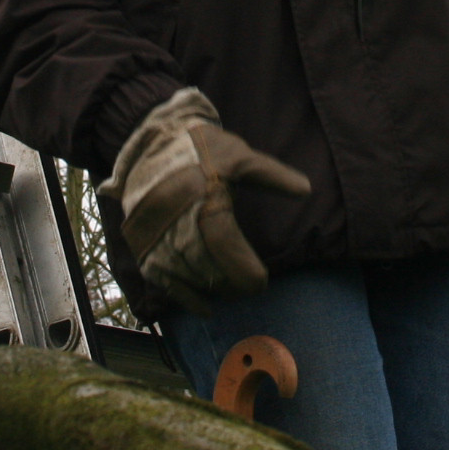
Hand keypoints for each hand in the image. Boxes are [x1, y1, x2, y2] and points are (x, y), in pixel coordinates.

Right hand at [107, 89, 309, 312]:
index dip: (245, 271)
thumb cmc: (200, 148)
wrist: (150, 142)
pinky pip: (163, 281)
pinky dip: (185, 297)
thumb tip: (306, 189)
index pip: (225, 246)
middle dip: (232, 284)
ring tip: (232, 292)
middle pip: (207, 268)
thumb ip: (271, 175)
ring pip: (187, 277)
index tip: (262, 282)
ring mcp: (155, 236)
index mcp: (201, 199)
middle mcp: (175, 222)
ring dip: (212, 290)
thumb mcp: (239, 155)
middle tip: (250, 288)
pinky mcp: (142, 245)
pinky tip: (205, 307)